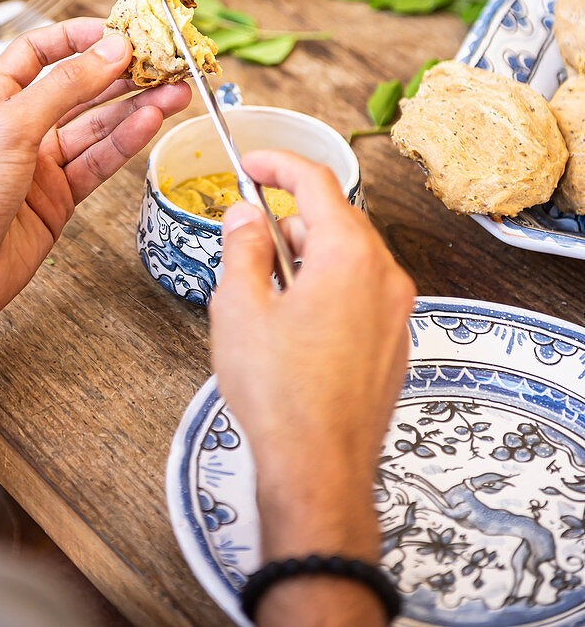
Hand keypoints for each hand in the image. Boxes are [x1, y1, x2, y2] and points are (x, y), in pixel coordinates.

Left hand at [0, 18, 190, 332]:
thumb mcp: (10, 127)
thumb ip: (64, 87)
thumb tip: (109, 52)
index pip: (38, 52)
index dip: (77, 38)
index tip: (116, 31)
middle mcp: (21, 127)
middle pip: (79, 88)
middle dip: (122, 75)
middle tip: (162, 64)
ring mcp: (42, 164)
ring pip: (98, 126)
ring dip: (137, 108)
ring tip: (174, 92)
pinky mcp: (61, 197)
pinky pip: (101, 161)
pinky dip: (127, 143)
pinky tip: (151, 124)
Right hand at [210, 151, 413, 573]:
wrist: (319, 471)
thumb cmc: (281, 396)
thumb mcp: (239, 307)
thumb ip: (242, 248)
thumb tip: (245, 217)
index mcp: (349, 256)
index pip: (316, 181)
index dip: (277, 164)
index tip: (250, 164)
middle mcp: (384, 276)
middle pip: (335, 218)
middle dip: (288, 219)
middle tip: (246, 238)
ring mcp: (395, 311)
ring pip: (348, 256)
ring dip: (305, 256)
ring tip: (262, 292)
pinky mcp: (392, 342)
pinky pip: (360, 291)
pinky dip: (326, 286)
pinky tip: (292, 322)